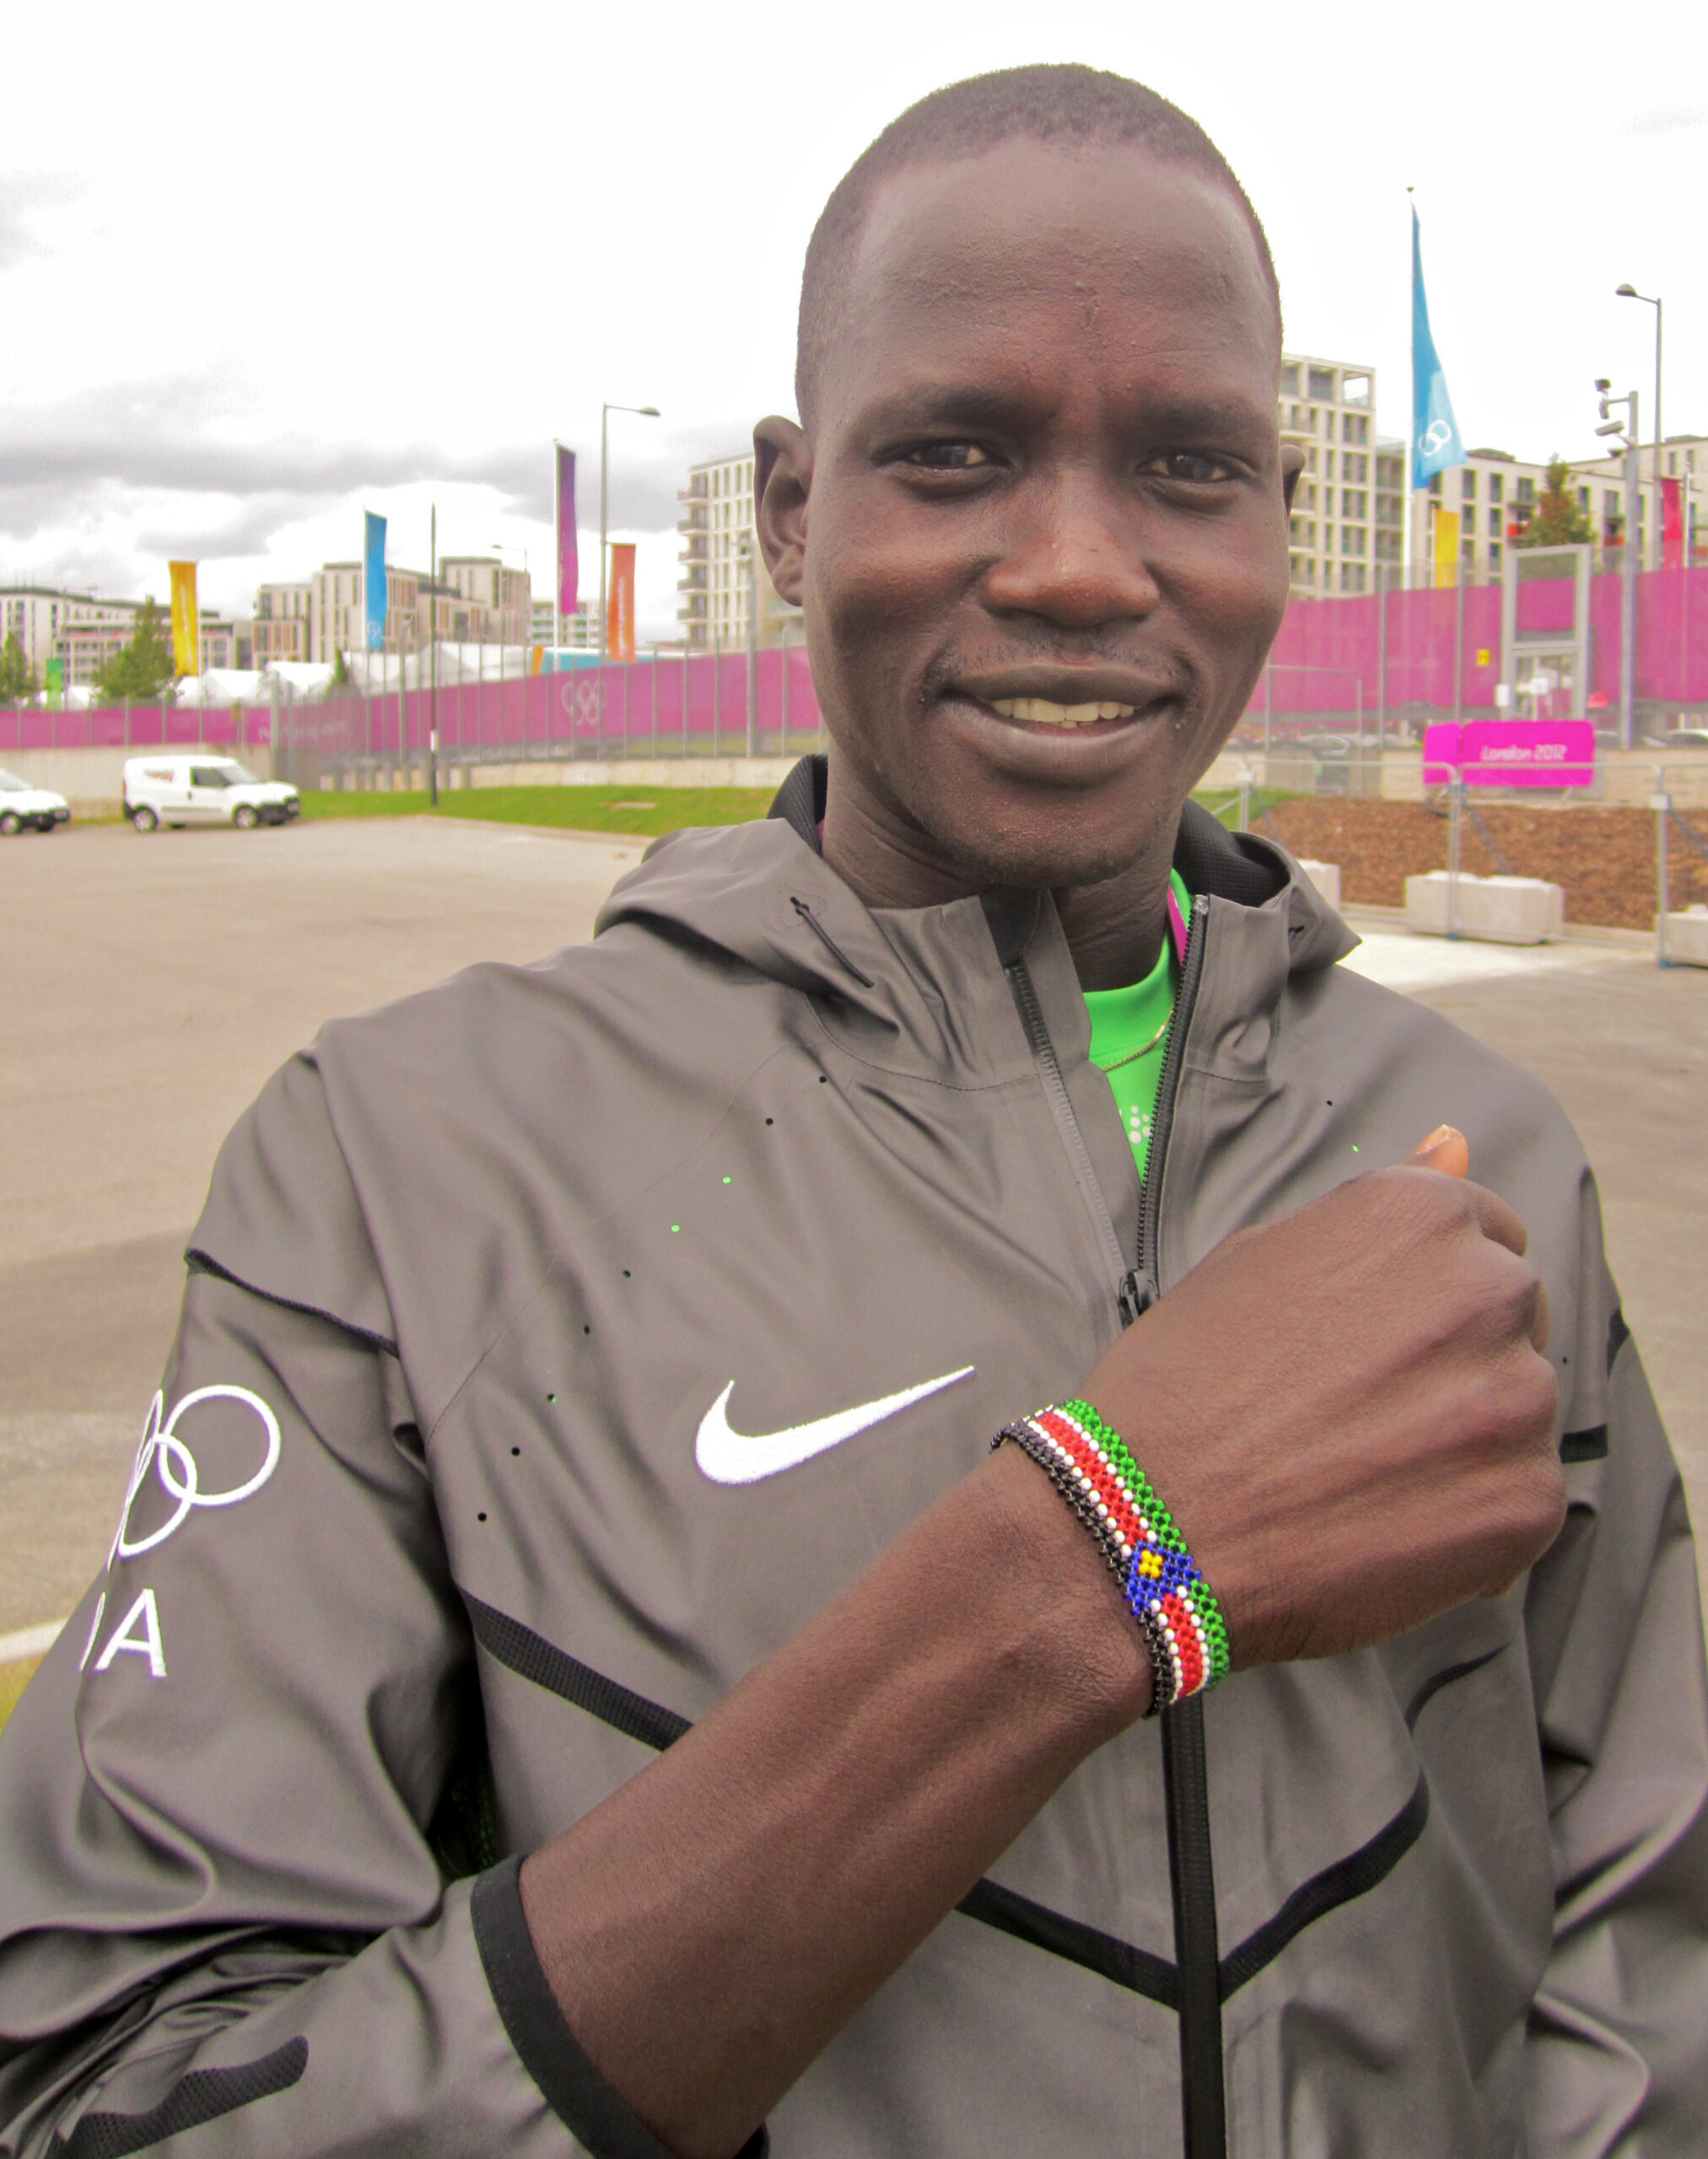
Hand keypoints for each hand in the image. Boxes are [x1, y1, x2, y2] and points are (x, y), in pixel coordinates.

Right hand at [1082, 1126, 1563, 1668]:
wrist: (1147, 1522)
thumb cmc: (1183, 1386)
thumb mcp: (1258, 1260)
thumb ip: (1370, 1216)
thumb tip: (1452, 1143)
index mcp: (1420, 1216)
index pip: (1487, 1232)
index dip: (1429, 1288)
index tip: (1384, 1334)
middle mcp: (1485, 1291)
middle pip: (1511, 1317)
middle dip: (1456, 1356)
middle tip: (1361, 1408)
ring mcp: (1513, 1399)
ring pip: (1517, 1407)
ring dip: (1465, 1434)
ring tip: (1362, 1470)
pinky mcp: (1524, 1499)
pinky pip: (1521, 1495)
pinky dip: (1470, 1513)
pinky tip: (1384, 1522)